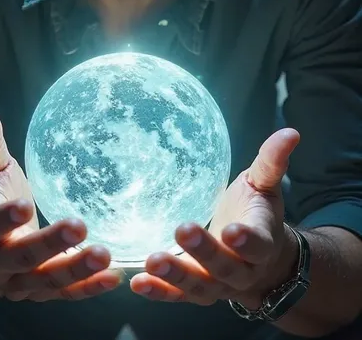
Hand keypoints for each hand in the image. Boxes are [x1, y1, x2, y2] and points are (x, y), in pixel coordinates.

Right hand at [0, 103, 121, 301]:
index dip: (6, 218)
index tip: (24, 206)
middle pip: (23, 256)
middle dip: (50, 244)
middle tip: (80, 226)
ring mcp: (20, 281)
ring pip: (47, 280)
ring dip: (76, 271)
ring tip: (104, 255)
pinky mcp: (43, 291)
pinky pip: (66, 293)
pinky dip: (89, 288)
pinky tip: (114, 276)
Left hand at [130, 128, 299, 307]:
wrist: (261, 259)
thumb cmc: (257, 212)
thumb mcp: (265, 186)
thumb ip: (272, 162)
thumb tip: (290, 133)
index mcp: (262, 243)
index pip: (257, 244)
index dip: (246, 240)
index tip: (231, 230)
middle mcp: (242, 271)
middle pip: (225, 267)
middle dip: (204, 252)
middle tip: (183, 229)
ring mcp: (217, 285)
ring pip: (199, 286)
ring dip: (176, 276)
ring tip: (153, 261)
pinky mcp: (194, 290)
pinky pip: (177, 295)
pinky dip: (159, 292)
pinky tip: (138, 283)